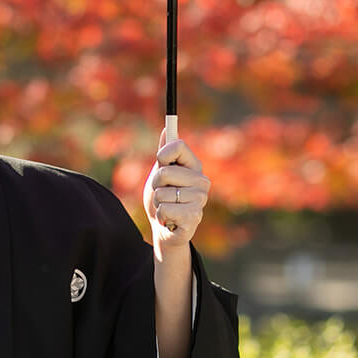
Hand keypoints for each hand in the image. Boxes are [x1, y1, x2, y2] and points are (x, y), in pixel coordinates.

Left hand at [142, 130, 209, 248]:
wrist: (164, 229)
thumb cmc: (163, 198)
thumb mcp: (160, 174)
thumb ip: (164, 154)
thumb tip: (168, 129)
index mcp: (195, 166)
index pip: (178, 146)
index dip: (162, 155)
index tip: (161, 163)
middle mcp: (202, 181)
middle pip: (164, 172)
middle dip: (156, 185)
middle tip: (163, 193)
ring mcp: (200, 200)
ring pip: (162, 194)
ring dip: (158, 203)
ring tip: (167, 208)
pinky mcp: (194, 217)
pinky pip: (165, 210)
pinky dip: (161, 216)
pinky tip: (169, 219)